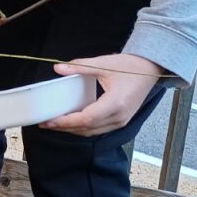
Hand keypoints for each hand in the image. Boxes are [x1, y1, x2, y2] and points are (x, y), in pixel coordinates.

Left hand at [41, 54, 164, 136]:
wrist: (151, 69)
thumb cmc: (131, 66)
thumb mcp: (104, 63)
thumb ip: (80, 66)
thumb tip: (58, 68)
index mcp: (115, 104)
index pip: (86, 119)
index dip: (66, 122)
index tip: (49, 121)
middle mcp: (119, 117)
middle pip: (87, 129)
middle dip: (65, 128)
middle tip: (46, 124)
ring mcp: (121, 121)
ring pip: (92, 132)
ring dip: (73, 130)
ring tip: (55, 124)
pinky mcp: (121, 121)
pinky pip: (99, 129)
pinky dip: (84, 128)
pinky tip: (72, 122)